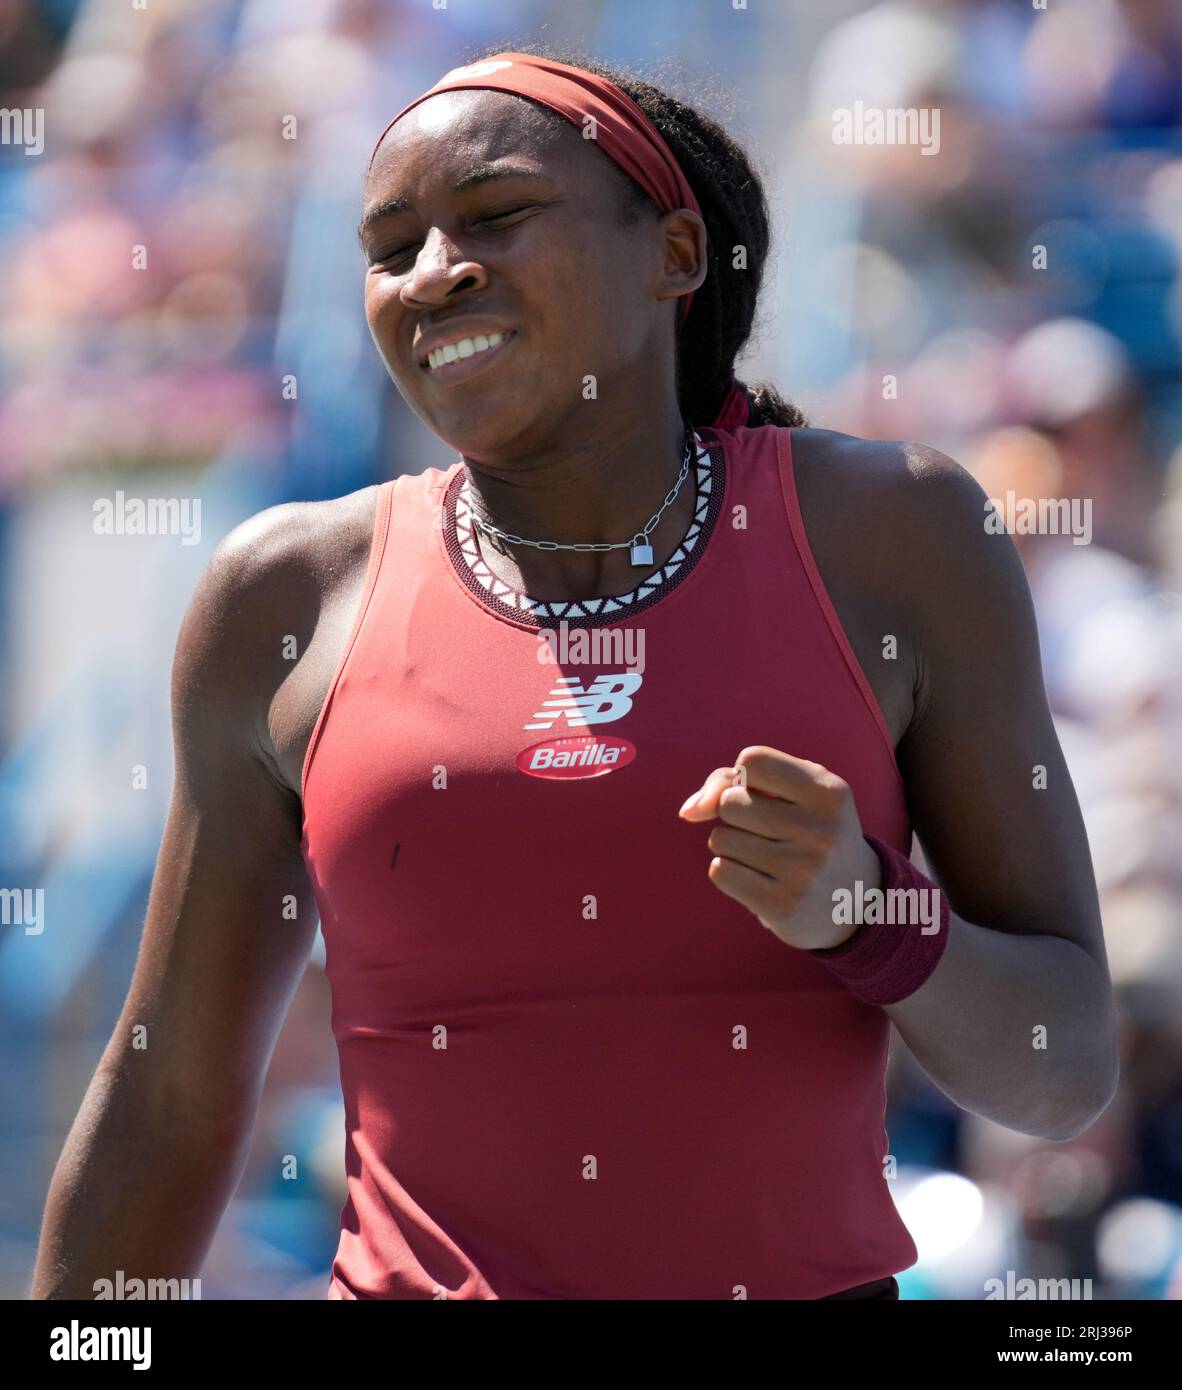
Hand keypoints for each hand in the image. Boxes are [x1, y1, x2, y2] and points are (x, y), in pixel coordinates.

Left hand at [677, 745, 881, 950]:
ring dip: (732, 845)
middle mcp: (820, 830)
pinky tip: (759, 879)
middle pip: (730, 801)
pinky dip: (729, 871)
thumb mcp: (790, 792)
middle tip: (769, 830)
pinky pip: (720, 871)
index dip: (744, 776)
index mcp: (828, 792)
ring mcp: (802, 871)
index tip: (764, 793)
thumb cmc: (808, 830)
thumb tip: (687, 811)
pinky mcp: (781, 906)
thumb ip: (729, 781)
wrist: (853, 900)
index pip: (751, 761)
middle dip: (736, 813)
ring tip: (768, 856)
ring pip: (720, 838)